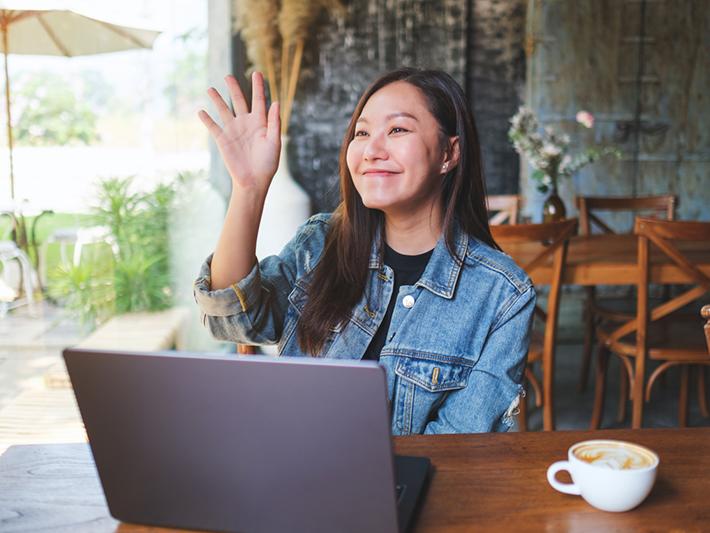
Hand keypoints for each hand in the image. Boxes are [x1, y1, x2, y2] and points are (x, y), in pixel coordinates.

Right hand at [198, 71, 279, 192]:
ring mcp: (233, 130)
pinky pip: (213, 127)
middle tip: (228, 76)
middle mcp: (246, 123)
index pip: (258, 100)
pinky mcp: (223, 139)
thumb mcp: (274, 142)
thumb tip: (275, 103)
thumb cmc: (267, 163)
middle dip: (234, 88)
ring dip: (217, 100)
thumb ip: (274, 122)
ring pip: (223, 110)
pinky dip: (206, 119)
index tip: (257, 73)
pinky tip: (201, 112)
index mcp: (260, 122)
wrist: (253, 180)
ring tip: (210, 89)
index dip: (258, 87)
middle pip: (239, 101)